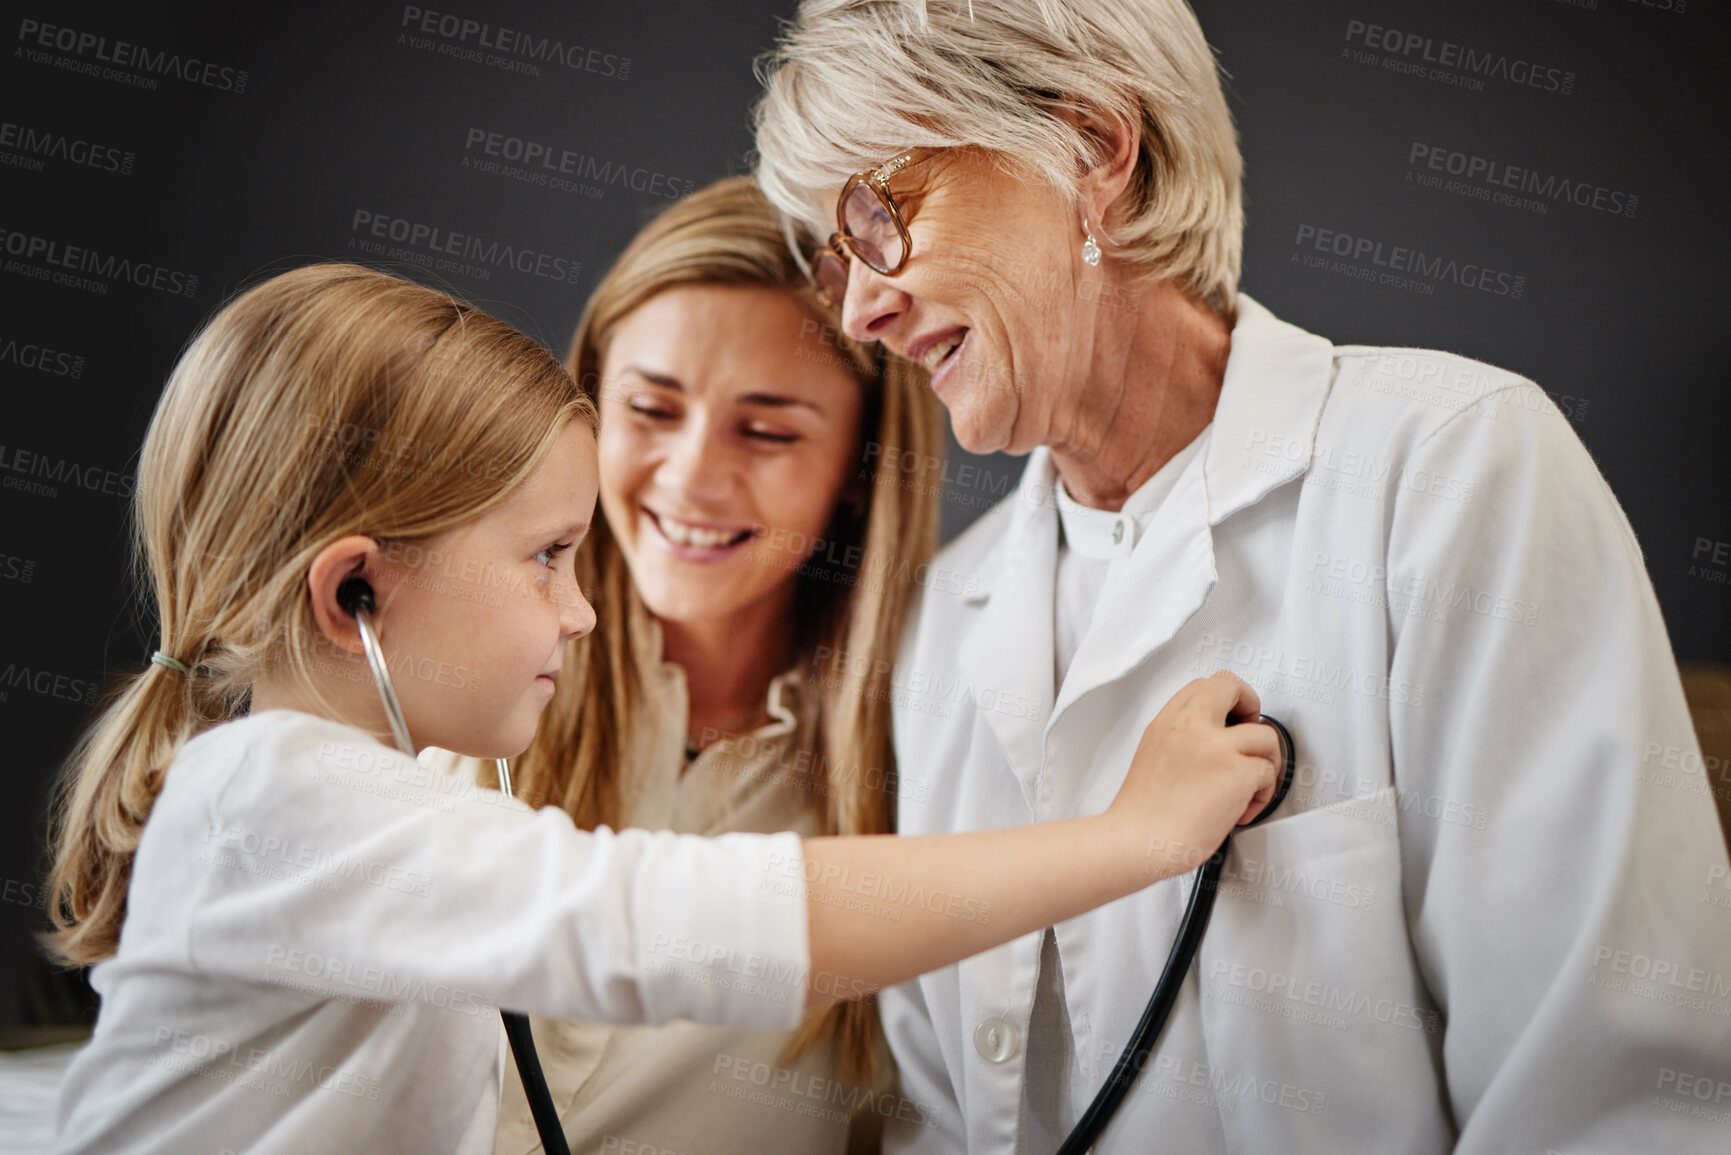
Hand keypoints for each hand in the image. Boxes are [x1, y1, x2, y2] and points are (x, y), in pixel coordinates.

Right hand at [1106, 671, 1281, 875]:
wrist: (1137, 841)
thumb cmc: (1141, 813)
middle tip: (1249, 735)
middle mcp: (1191, 727)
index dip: (1225, 701)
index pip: (1205, 686)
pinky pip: (1269, 772)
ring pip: (1266, 735)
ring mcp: (1217, 747)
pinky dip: (1263, 794)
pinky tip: (1243, 808)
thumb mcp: (1151, 756)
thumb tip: (1210, 743)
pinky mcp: (1238, 773)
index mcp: (1167, 722)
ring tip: (1248, 786)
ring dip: (1265, 762)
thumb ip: (1180, 739)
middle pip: (1234, 686)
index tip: (1230, 721)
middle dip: (1251, 707)